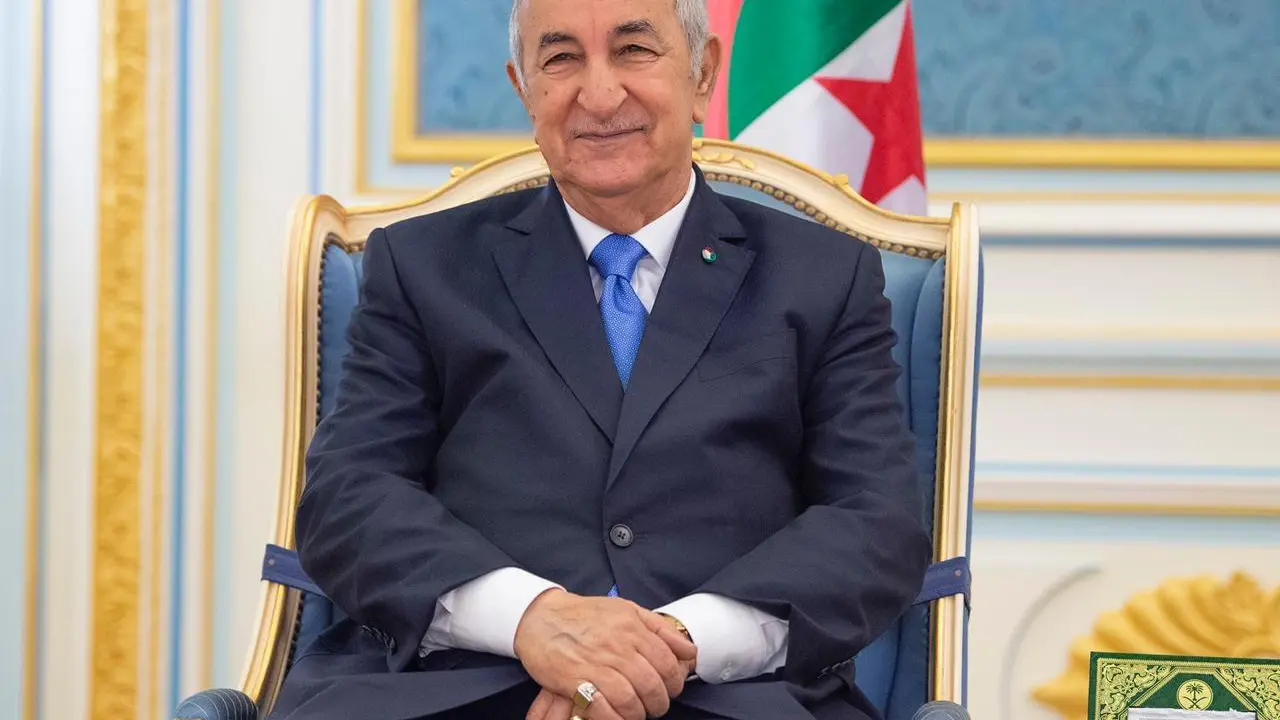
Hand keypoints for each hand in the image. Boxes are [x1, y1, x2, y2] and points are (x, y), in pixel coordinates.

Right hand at [514, 589, 696, 719]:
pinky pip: (602, 709)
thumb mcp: (627, 610)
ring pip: (630, 700)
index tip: (670, 689)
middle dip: (659, 703)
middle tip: (655, 706)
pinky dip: (615, 719)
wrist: (540, 616)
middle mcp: (617, 646)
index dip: (674, 682)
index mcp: (632, 628)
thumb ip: (660, 628)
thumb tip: (689, 650)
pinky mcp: (574, 681)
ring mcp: (595, 664)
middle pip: (651, 685)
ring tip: (637, 713)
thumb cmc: (585, 614)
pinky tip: (617, 717)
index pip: (667, 662)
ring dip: (638, 713)